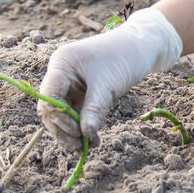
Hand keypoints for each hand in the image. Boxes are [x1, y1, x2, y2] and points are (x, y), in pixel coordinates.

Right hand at [38, 7, 183, 151]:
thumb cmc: (125, 57)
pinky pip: (76, 113)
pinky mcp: (81, 92)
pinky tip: (93, 139)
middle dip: (64, 129)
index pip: (48, 96)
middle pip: (52, 108)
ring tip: (89, 146)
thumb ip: (94, 110)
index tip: (78, 132)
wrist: (145, 45)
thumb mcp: (108, 85)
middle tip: (80, 148)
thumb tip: (85, 136)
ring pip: (62, 114)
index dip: (59, 118)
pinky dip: (83, 126)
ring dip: (73, 132)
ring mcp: (70, 83)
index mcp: (61, 64)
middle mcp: (61, 73)